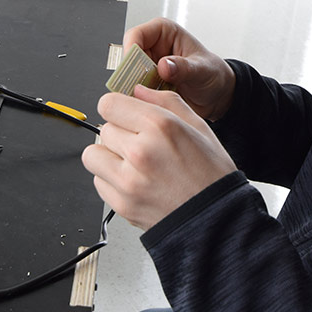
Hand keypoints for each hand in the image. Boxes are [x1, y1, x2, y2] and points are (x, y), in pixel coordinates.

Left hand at [82, 86, 236, 230]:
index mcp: (159, 127)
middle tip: (140, 143)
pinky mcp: (122, 204)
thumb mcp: (199, 126)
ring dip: (109, 155)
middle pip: (103, 128)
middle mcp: (140, 152)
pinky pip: (99, 182)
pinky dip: (111, 180)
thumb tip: (139, 91)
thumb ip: (166, 102)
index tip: (125, 114)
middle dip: (120, 132)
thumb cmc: (212, 175)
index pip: (109, 104)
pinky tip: (135, 180)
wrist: (217, 220)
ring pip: (93, 155)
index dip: (118, 107)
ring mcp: (128, 181)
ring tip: (132, 162)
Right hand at [124, 18, 235, 120]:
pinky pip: (135, 92)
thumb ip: (184, 67)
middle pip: (128, 59)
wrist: (218, 96)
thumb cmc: (214, 74)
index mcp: (164, 32)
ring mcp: (149, 68)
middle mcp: (153, 48)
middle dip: (131, 76)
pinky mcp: (148, 85)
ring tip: (150, 100)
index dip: (130, 52)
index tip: (133, 70)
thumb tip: (164, 65)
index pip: (136, 35)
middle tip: (139, 91)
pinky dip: (141, 100)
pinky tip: (153, 106)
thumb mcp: (203, 70)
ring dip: (136, 90)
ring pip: (129, 77)